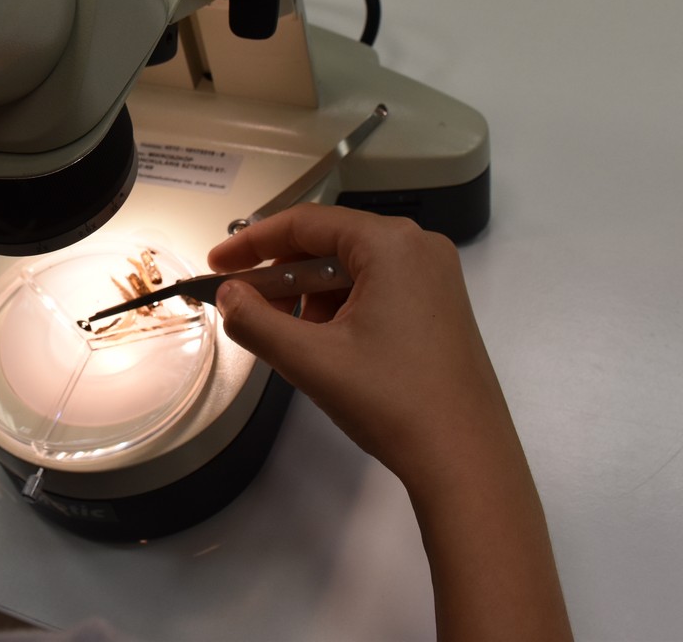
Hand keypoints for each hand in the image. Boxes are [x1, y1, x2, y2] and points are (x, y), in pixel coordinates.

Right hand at [207, 204, 509, 487]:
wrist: (466, 459)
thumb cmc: (394, 402)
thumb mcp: (311, 360)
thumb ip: (256, 321)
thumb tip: (229, 297)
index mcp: (392, 244)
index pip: (306, 223)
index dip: (252, 242)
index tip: (216, 264)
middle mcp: (419, 248)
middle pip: (330, 242)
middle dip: (281, 275)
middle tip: (243, 304)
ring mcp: (435, 278)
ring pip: (352, 269)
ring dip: (310, 295)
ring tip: (286, 336)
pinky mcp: (440, 307)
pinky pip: (377, 288)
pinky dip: (341, 309)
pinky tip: (323, 345)